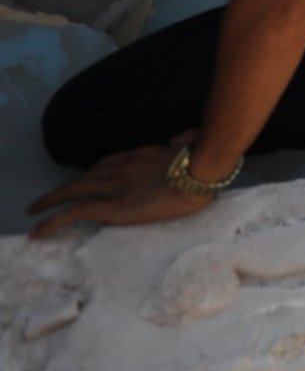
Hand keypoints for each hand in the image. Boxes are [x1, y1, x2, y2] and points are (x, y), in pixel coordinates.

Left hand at [28, 143, 214, 239]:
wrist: (200, 174)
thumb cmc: (205, 163)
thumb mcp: (192, 145)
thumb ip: (185, 140)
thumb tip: (180, 139)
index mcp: (140, 156)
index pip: (108, 163)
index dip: (92, 172)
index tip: (84, 180)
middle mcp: (121, 168)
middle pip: (84, 177)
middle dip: (62, 188)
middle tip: (43, 199)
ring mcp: (113, 186)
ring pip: (71, 192)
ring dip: (50, 201)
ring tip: (34, 210)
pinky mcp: (109, 207)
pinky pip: (72, 214)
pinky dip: (52, 222)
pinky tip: (38, 231)